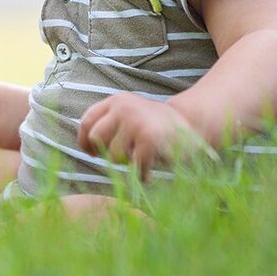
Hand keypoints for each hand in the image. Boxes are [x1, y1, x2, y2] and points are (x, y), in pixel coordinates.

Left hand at [77, 93, 207, 179]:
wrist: (193, 124)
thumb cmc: (156, 125)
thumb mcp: (130, 114)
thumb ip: (109, 122)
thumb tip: (84, 145)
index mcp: (116, 101)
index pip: (86, 121)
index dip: (84, 140)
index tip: (90, 153)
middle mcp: (123, 108)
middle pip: (95, 138)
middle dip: (104, 153)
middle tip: (120, 159)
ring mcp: (136, 122)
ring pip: (113, 154)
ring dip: (126, 164)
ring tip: (139, 160)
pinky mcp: (149, 139)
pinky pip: (134, 165)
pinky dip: (141, 174)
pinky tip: (148, 173)